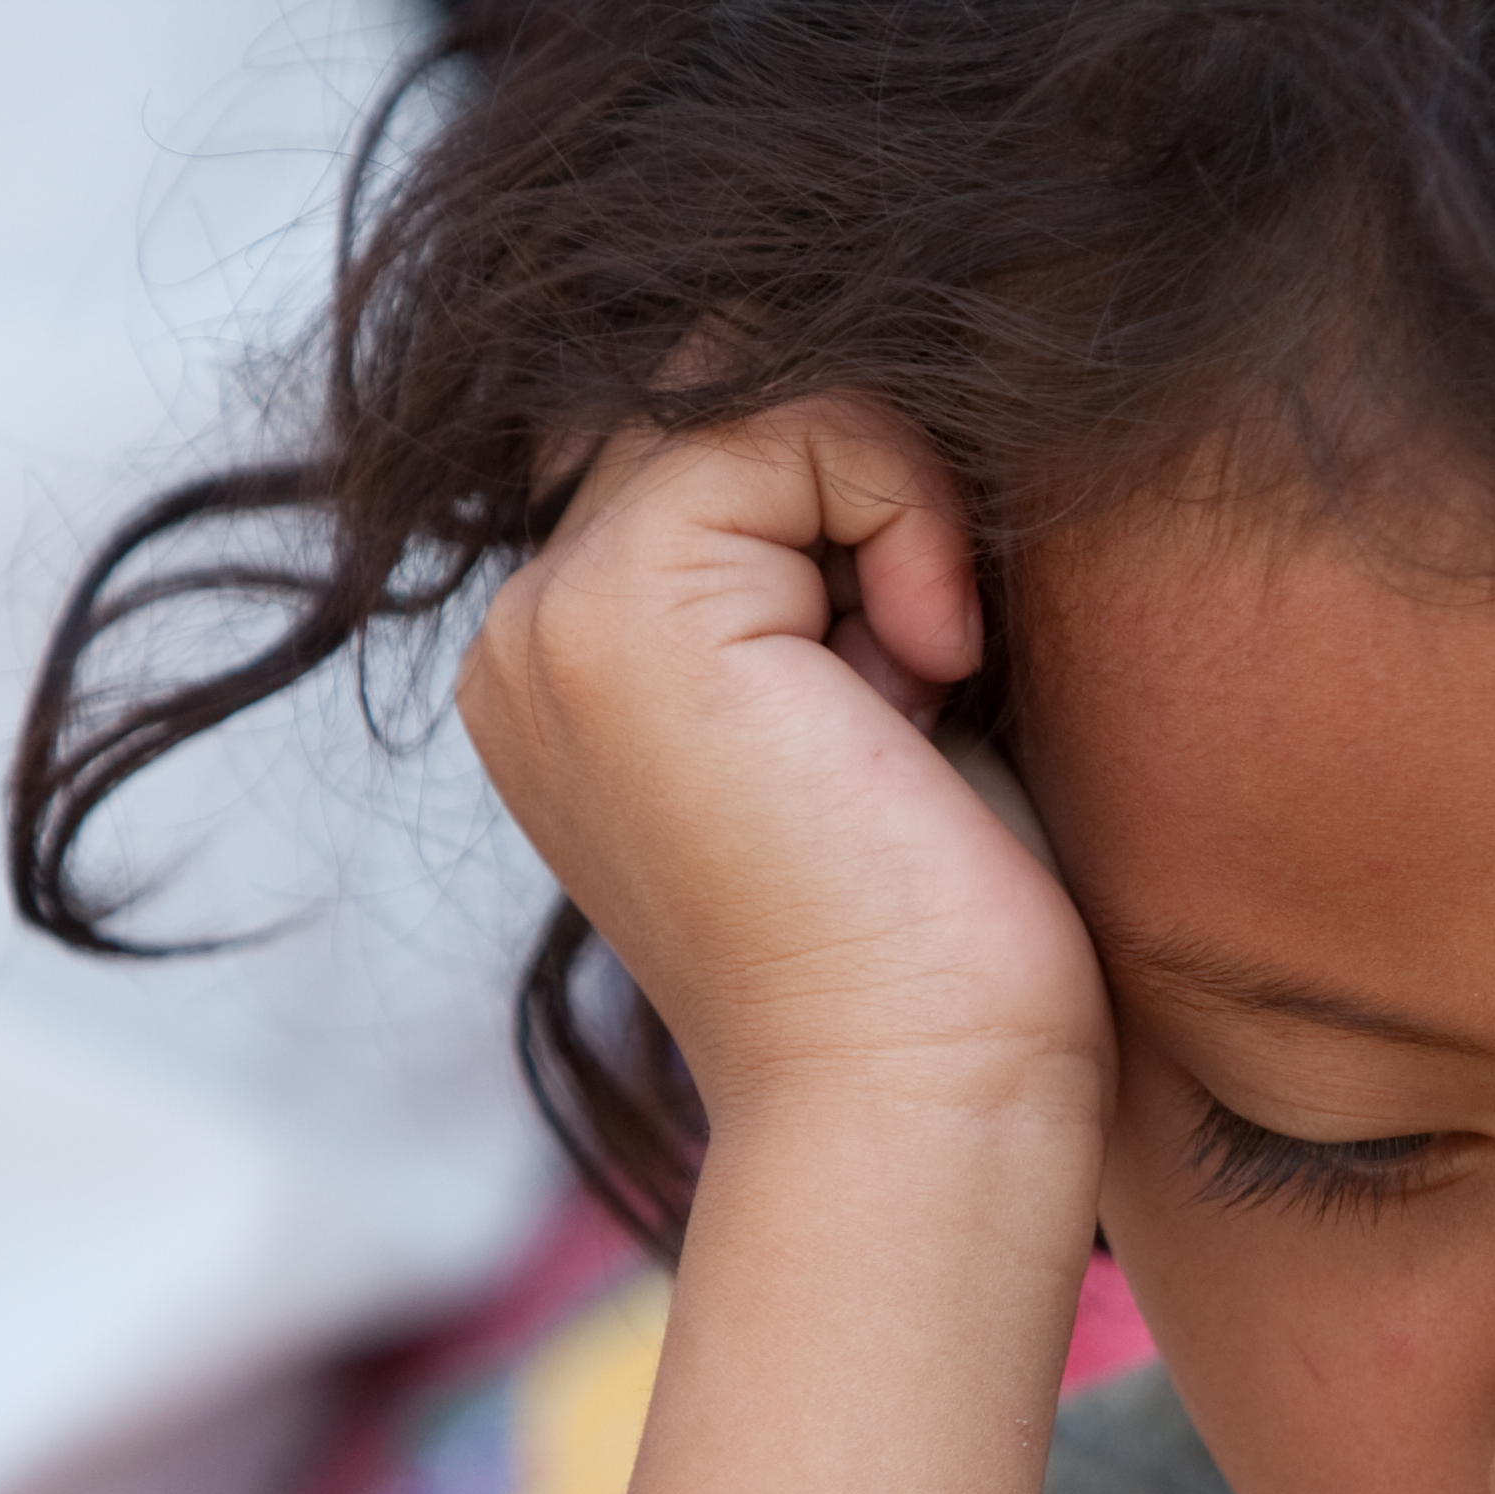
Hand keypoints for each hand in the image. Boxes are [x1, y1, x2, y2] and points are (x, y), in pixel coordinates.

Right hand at [458, 397, 1107, 1135]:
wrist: (934, 1098)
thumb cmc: (957, 950)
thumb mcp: (893, 712)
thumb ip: (842, 570)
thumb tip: (897, 411)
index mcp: (588, 674)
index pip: (722, 447)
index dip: (867, 506)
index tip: (940, 676)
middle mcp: (536, 642)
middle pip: (724, 398)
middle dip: (869, 493)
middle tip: (937, 677)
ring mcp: (554, 625)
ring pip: (752, 394)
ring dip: (890, 511)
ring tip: (924, 689)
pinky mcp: (619, 613)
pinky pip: (784, 420)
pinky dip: (901, 508)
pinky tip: (933, 669)